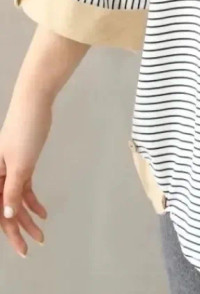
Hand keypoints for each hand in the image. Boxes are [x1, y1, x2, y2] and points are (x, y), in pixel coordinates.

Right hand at [0, 95, 50, 257]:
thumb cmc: (24, 130)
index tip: (21, 249)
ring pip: (16, 200)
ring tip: (41, 233)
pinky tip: (41, 212)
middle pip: (6, 209)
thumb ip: (12, 190)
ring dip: (27, 217)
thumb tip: (8, 214)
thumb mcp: (20, 163)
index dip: (10, 232)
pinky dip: (31, 200)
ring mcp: (9, 170)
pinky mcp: (21, 163)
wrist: (34, 103)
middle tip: (31, 247)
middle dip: (18, 229)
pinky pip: (23, 187)